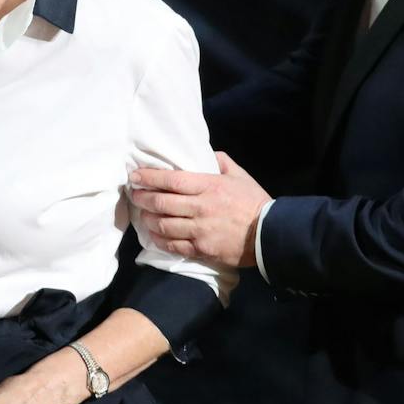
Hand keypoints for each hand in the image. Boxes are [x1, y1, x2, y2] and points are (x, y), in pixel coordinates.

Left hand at [130, 151, 269, 270]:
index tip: (135, 176)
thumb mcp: (240, 176)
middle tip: (134, 194)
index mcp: (209, 186)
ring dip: (148, 219)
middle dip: (142, 198)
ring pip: (163, 225)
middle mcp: (200, 208)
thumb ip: (221, 162)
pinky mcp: (201, 250)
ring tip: (142, 214)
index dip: (149, 178)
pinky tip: (153, 235)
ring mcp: (199, 231)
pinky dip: (159, 239)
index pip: (171, 180)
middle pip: (161, 203)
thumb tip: (205, 154)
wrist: (270, 234)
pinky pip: (173, 245)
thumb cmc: (254, 202)